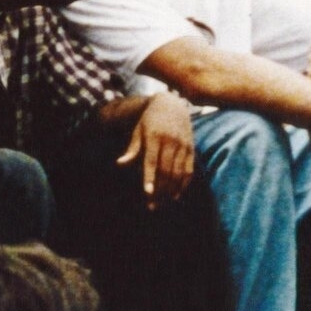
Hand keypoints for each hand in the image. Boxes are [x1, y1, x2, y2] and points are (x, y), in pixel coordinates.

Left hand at [116, 93, 195, 208]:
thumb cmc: (149, 120)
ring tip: (162, 203)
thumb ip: (132, 149)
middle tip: (152, 206)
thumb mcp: (138, 130)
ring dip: (170, 191)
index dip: (150, 177)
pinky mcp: (191, 148)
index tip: (147, 193)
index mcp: (154, 136)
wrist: (172, 104)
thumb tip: (120, 164)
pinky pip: (188, 170)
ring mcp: (182, 145)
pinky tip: (176, 195)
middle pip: (166, 170)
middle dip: (159, 190)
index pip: (152, 160)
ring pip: (178, 173)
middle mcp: (170, 141)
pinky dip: (183, 184)